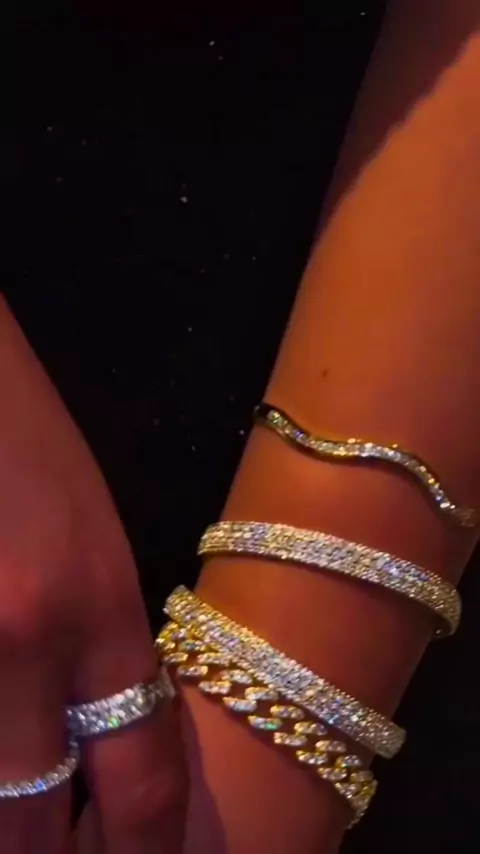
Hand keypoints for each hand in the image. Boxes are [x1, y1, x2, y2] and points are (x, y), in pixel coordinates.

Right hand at [0, 297, 186, 853]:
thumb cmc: (25, 444)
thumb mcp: (92, 543)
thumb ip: (100, 650)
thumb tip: (93, 750)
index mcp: (95, 602)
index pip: (144, 771)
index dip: (148, 848)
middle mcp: (19, 641)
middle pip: (34, 830)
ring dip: (5, 823)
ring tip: (24, 811)